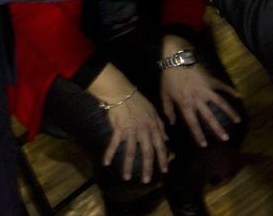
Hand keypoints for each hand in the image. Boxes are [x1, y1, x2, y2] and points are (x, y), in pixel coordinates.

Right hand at [90, 67, 168, 182]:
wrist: (121, 92)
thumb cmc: (137, 101)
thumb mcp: (153, 111)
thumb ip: (160, 125)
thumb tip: (166, 138)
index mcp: (153, 126)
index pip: (159, 145)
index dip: (162, 158)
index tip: (164, 170)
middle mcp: (143, 130)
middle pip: (147, 152)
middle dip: (148, 167)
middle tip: (147, 180)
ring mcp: (131, 131)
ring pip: (131, 151)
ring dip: (128, 166)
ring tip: (127, 177)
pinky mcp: (118, 129)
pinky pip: (114, 144)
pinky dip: (109, 153)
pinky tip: (106, 163)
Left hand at [159, 56, 241, 146]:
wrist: (175, 58)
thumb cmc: (168, 77)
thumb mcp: (164, 94)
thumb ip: (168, 110)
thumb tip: (171, 123)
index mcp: (185, 103)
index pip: (193, 123)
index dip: (198, 135)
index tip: (204, 145)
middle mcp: (198, 99)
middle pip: (209, 116)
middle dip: (217, 128)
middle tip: (225, 139)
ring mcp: (206, 89)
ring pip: (220, 103)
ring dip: (230, 112)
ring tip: (238, 121)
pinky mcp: (211, 80)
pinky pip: (223, 87)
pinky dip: (231, 91)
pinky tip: (239, 96)